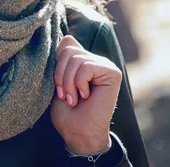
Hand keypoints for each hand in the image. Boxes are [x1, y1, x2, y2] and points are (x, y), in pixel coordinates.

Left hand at [49, 35, 121, 153]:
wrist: (78, 133)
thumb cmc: (67, 112)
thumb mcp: (58, 81)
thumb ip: (62, 59)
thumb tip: (68, 37)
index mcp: (82, 60)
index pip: (65, 43)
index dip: (56, 63)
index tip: (58, 85)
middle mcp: (95, 59)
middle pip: (68, 49)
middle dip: (60, 75)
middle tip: (64, 95)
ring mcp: (105, 65)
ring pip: (76, 58)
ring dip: (69, 83)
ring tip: (73, 98)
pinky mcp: (112, 72)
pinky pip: (87, 67)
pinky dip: (80, 84)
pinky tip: (86, 96)